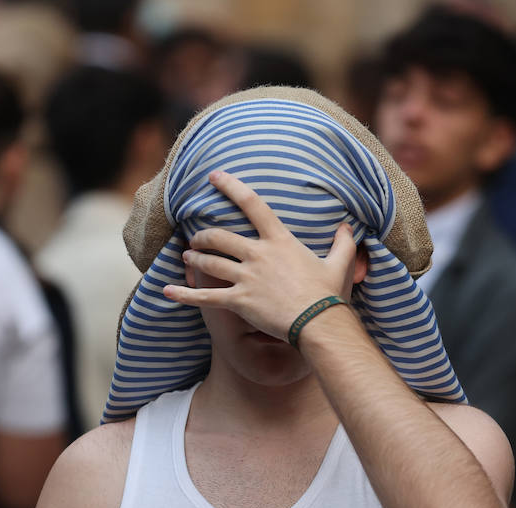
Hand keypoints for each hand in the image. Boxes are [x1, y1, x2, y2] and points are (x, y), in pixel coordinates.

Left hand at [163, 170, 357, 339]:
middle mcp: (258, 254)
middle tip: (196, 238)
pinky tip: (167, 291)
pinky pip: (205, 296)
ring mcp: (246, 278)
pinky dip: (184, 294)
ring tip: (187, 257)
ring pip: (209, 263)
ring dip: (194, 259)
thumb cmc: (329, 294)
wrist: (319, 322)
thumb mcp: (340, 264)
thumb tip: (348, 228)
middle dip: (204, 236)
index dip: (231, 187)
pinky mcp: (239, 301)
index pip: (253, 204)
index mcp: (280, 240)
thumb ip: (343, 242)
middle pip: (220, 237)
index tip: (214, 177)